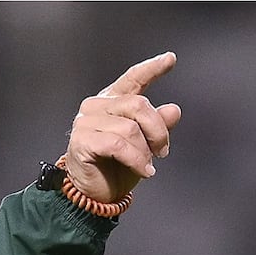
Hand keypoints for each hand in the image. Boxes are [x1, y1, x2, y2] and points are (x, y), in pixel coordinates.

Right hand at [64, 52, 181, 202]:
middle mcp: (96, 106)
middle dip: (157, 131)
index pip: (133, 79)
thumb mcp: (145, 145)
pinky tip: (144, 171)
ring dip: (145, 151)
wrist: (95, 195)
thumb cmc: (117, 168)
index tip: (170, 59)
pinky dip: (136, 159)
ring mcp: (86, 122)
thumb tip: (174, 110)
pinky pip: (118, 145)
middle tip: (162, 152)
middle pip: (138, 105)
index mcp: (111, 101)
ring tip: (148, 166)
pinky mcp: (82, 141)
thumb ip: (157, 126)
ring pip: (130, 127)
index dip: (152, 68)